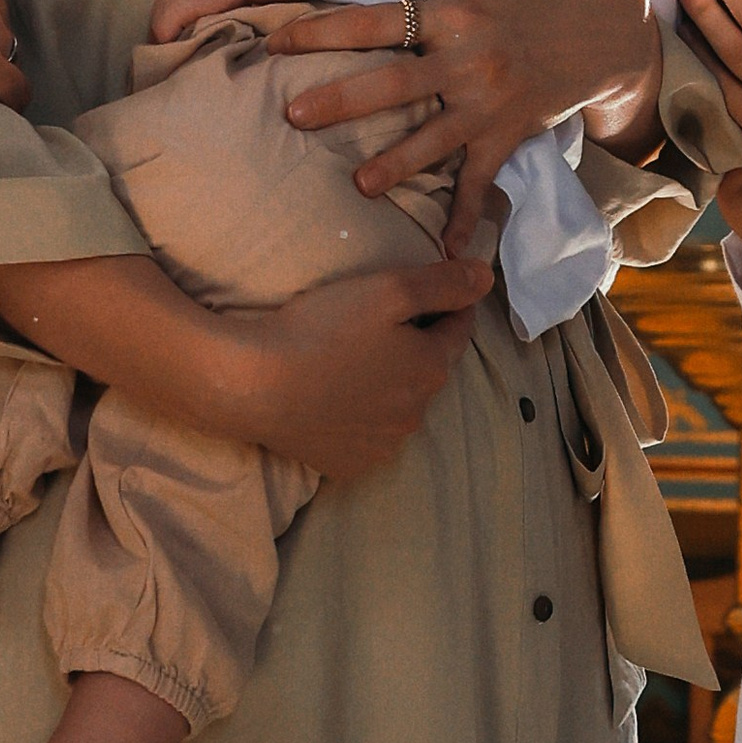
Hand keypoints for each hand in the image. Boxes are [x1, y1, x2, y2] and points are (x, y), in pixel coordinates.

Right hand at [217, 262, 490, 478]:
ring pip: (399, 405)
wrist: (255, 383)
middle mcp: (415, 414)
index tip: (433, 289)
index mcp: (430, 369)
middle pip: (428, 370)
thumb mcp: (387, 290)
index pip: (457, 330)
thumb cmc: (322, 328)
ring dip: (390, 384)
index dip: (448, 305)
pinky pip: (368, 435)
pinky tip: (337, 396)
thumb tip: (487, 278)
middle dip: (417, 346)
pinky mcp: (349, 464)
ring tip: (355, 358)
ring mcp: (382, 445)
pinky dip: (362, 417)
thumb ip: (442, 283)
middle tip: (382, 322)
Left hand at [267, 0, 662, 255]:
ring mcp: (490, 105)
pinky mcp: (510, 135)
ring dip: (395, 164)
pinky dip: (465, 217)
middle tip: (292, 115)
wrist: (615, 31)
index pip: (380, 20)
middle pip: (395, 84)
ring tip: (359, 186)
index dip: (325, 29)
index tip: (276, 38)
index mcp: (458, 12)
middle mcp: (469, 61)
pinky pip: (481, 180)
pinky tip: (445, 251)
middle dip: (342, 102)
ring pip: (432, 138)